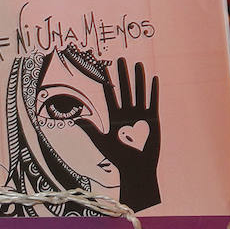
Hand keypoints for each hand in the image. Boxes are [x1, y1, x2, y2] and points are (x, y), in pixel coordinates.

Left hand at [75, 57, 160, 210]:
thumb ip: (90, 129)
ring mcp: (140, 115)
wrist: (137, 169)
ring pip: (139, 92)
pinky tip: (153, 78)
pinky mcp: (152, 119)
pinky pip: (153, 101)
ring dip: (138, 78)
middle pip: (124, 89)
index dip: (106, 81)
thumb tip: (75, 119)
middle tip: (120, 58)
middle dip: (122, 74)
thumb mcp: (102, 142)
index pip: (109, 95)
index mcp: (114, 117)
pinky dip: (153, 90)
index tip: (103, 68)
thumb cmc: (118, 158)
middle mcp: (127, 113)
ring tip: (137, 64)